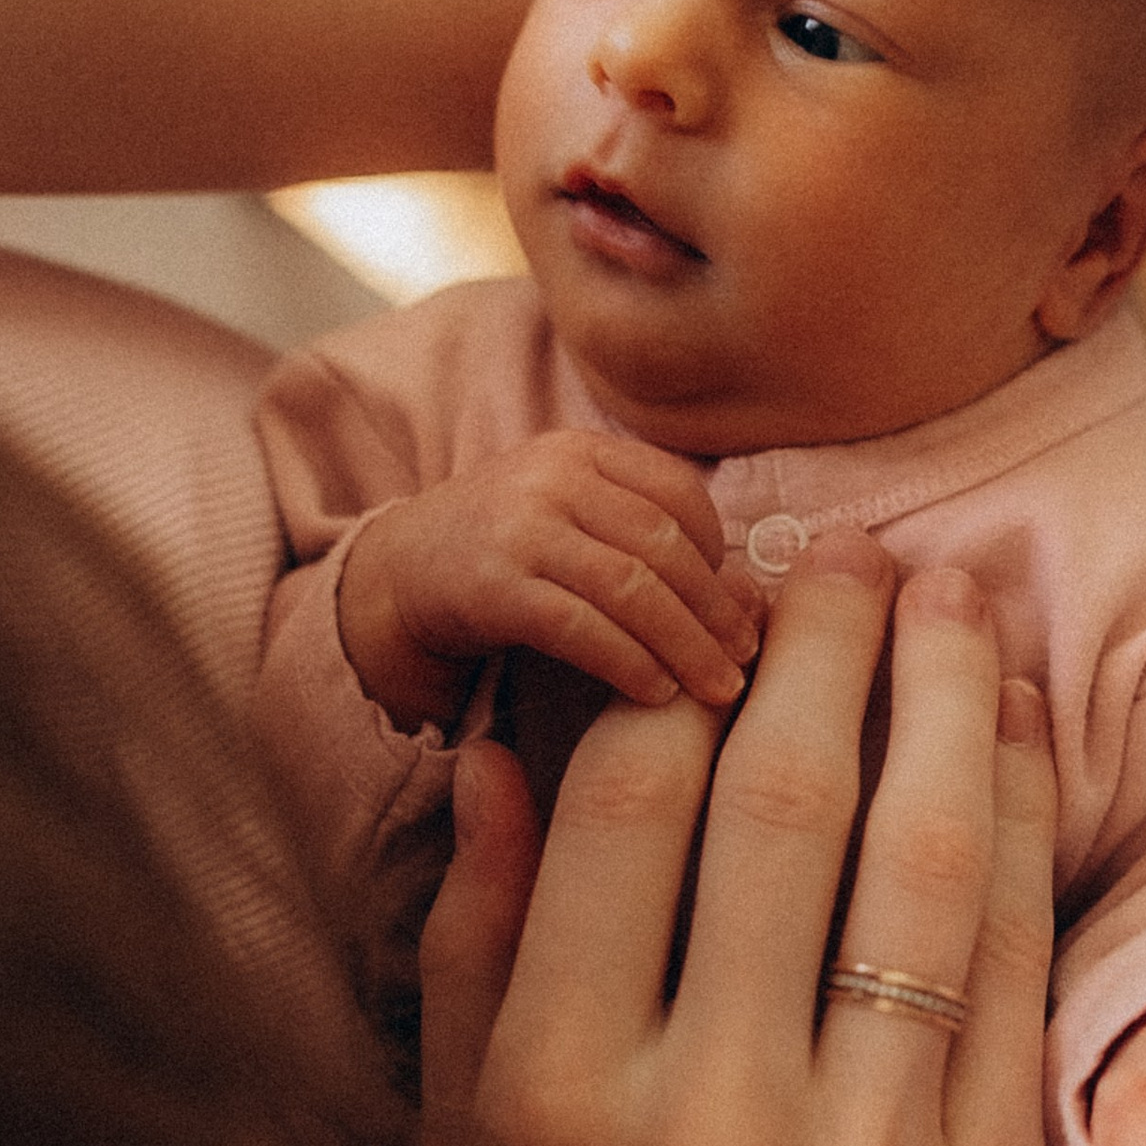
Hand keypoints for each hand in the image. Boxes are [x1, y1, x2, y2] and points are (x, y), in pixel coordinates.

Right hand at [336, 429, 757, 731]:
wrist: (398, 573)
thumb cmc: (507, 553)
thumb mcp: (572, 516)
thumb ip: (643, 535)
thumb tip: (748, 593)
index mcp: (582, 450)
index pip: (680, 493)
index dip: (721, 554)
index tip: (739, 607)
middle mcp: (552, 476)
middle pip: (664, 543)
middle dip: (715, 610)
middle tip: (748, 659)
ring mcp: (519, 527)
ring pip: (630, 587)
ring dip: (685, 644)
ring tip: (718, 689)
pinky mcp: (492, 585)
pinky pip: (580, 627)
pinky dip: (628, 662)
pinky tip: (655, 694)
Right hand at [416, 528, 1055, 1145]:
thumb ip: (466, 963)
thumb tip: (503, 744)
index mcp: (546, 1099)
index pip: (623, 797)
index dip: (678, 667)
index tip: (713, 600)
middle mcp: (702, 1116)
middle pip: (782, 794)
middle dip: (824, 638)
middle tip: (849, 549)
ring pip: (922, 857)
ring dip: (948, 698)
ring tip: (951, 601)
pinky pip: (1017, 974)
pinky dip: (1026, 835)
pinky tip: (1023, 750)